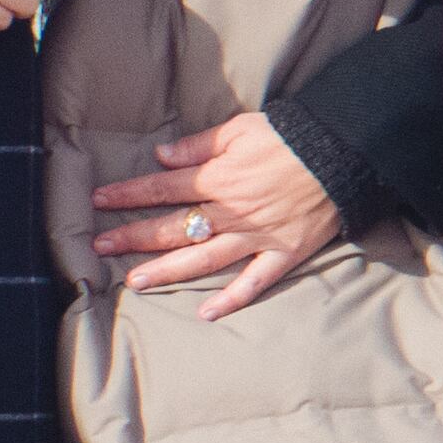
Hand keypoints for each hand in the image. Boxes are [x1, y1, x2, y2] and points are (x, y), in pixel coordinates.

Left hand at [88, 113, 342, 319]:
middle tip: (101, 247)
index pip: (162, 188)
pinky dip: (232, 299)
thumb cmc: (290, 136)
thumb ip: (198, 145)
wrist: (344, 151)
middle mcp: (232, 211)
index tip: (98, 200)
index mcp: (219, 176)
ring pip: (204, 258)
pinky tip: (206, 313)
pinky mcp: (283, 253)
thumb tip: (161, 158)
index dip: (128, 194)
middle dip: (134, 237)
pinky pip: (254, 282)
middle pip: (173, 227)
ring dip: (168, 271)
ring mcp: (257, 236)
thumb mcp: (240, 128)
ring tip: (136, 282)